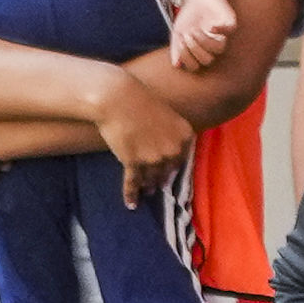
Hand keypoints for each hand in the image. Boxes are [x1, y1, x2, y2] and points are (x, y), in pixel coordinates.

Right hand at [86, 71, 196, 203]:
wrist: (118, 98)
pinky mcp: (134, 163)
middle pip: (167, 171)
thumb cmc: (139, 99)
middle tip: (157, 186)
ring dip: (149, 186)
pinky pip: (133, 183)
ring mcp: (154, 158)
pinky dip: (131, 195)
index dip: (173, 166)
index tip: (170, 173)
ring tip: (147, 192)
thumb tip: (167, 148)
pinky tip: (131, 205)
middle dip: (161, 178)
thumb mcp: (165, 113)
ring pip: (151, 178)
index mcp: (185, 135)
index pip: (181, 158)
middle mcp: (173, 150)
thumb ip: (170, 131)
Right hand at [167, 0, 237, 74]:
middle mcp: (213, 46)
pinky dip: (221, 30)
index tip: (179, 42)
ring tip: (194, 30)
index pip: (195, 66)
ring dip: (204, 41)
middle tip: (187, 35)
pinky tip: (211, 27)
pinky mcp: (230, 22)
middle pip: (207, 60)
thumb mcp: (177, 32)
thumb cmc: (189, 15)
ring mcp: (223, 35)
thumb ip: (176, 47)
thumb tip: (176, 64)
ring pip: (218, 49)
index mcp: (201, 51)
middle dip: (194, 49)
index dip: (186, 57)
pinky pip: (230, 31)